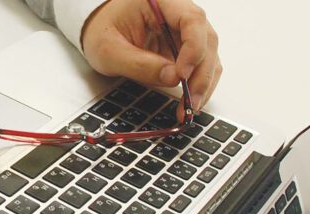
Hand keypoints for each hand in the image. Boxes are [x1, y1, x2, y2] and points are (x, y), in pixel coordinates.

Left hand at [81, 0, 220, 118]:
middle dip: (201, 74)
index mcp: (162, 1)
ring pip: (209, 55)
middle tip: (190, 101)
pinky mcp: (186, 49)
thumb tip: (173, 78)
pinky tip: (189, 101)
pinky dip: (198, 85)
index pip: (191, 19)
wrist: (100, 31)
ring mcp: (185, 31)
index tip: (182, 73)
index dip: (193, 47)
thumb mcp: (109, 50)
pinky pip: (201, 66)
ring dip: (203, 83)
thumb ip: (139, 64)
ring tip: (189, 107)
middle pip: (206, 40)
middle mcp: (179, 13)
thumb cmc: (102, 31)